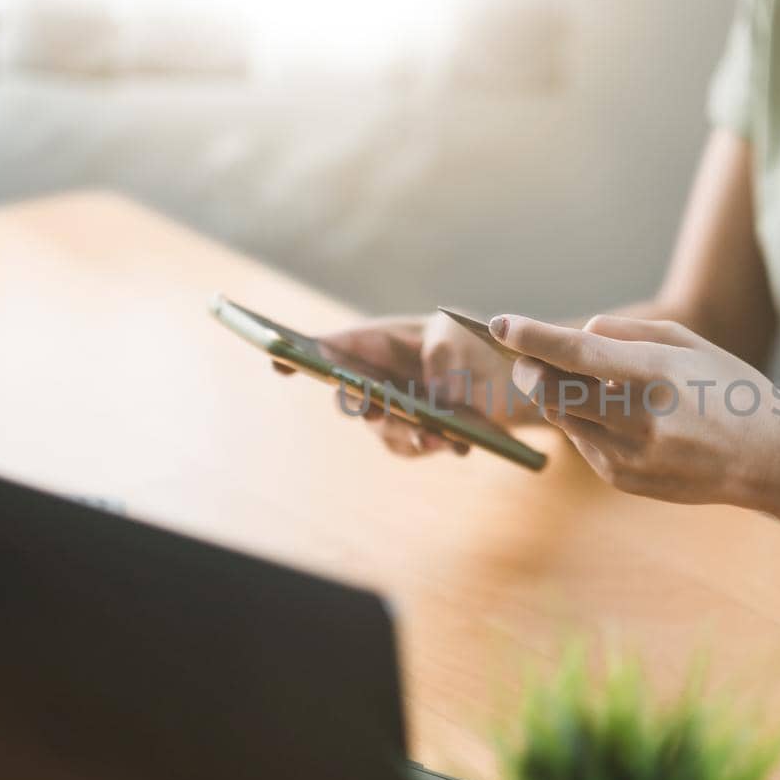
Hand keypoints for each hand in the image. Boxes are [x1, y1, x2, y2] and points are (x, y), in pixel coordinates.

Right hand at [271, 313, 524, 458]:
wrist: (498, 375)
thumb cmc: (465, 339)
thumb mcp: (457, 331)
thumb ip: (444, 353)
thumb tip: (440, 395)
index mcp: (374, 342)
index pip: (328, 348)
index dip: (299, 356)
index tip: (281, 362)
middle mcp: (373, 379)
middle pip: (349, 396)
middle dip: (359, 405)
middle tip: (374, 408)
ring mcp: (389, 411)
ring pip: (380, 428)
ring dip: (403, 433)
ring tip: (432, 435)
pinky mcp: (412, 436)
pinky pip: (410, 448)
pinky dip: (432, 447)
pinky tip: (459, 445)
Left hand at [489, 314, 779, 507]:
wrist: (766, 459)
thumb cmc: (728, 389)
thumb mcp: (688, 344)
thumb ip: (626, 335)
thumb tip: (577, 336)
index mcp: (659, 376)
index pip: (579, 355)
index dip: (534, 338)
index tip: (501, 323)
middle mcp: (641, 421)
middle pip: (555, 391)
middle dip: (530, 368)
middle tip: (524, 353)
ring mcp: (631, 457)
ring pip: (563, 418)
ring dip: (555, 394)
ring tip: (579, 380)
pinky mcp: (624, 480)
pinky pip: (583, 442)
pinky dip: (582, 421)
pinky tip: (611, 414)